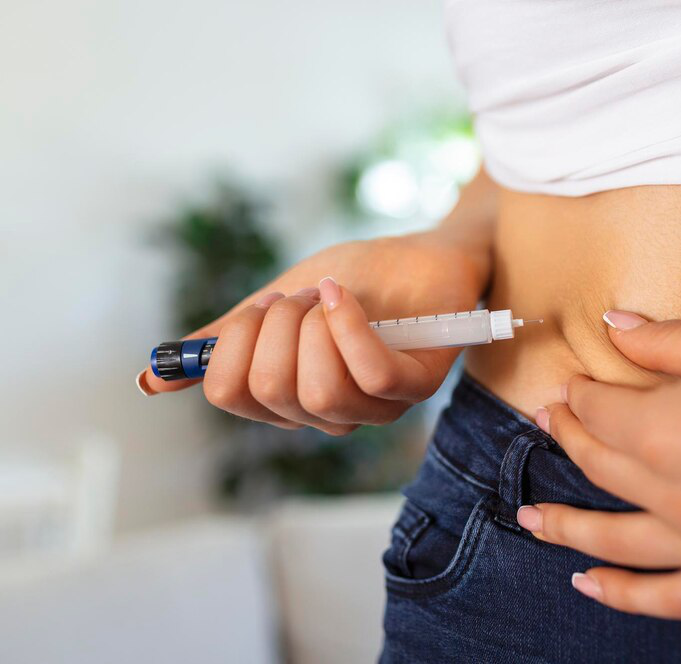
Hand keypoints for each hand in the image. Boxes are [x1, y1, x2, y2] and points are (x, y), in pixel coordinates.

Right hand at [136, 231, 488, 434]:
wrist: (423, 252)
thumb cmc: (356, 280)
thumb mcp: (276, 305)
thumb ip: (225, 342)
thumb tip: (151, 380)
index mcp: (289, 399)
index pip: (231, 395)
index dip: (232, 342)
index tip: (258, 308)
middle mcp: (330, 415)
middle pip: (269, 390)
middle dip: (274, 324)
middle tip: (301, 298)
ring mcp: (376, 407)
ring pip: (317, 391)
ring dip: (313, 324)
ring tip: (330, 295)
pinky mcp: (416, 386)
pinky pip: (369, 375)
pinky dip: (347, 326)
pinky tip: (343, 296)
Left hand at [517, 307, 680, 618]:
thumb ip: (670, 344)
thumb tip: (617, 328)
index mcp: (678, 432)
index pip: (602, 414)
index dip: (581, 394)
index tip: (574, 383)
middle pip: (604, 469)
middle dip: (571, 441)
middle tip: (552, 423)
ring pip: (621, 542)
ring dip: (569, 528)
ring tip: (533, 520)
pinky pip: (677, 600)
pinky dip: (628, 595)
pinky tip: (592, 584)